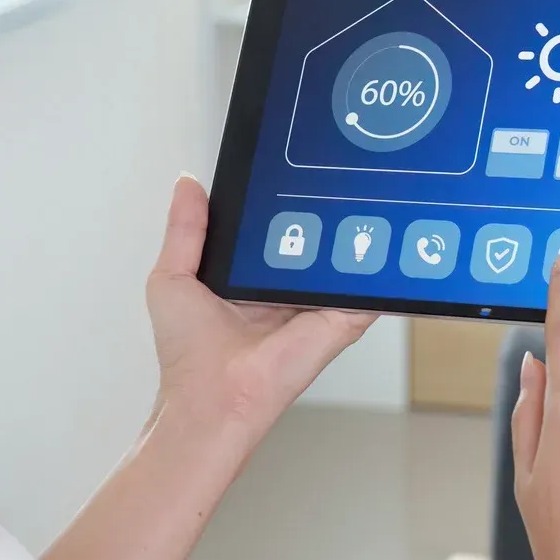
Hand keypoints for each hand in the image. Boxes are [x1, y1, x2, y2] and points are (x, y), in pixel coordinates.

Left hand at [146, 175, 376, 434]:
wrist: (215, 398)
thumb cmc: (189, 352)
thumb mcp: (172, 277)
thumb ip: (186, 229)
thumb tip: (188, 182)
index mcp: (251, 277)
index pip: (275, 228)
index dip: (280, 198)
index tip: (290, 161)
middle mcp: (287, 289)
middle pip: (312, 238)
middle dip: (321, 206)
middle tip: (332, 166)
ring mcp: (317, 303)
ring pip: (343, 256)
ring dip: (354, 229)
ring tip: (364, 185)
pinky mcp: (340, 318)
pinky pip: (368, 287)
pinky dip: (379, 264)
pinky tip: (386, 232)